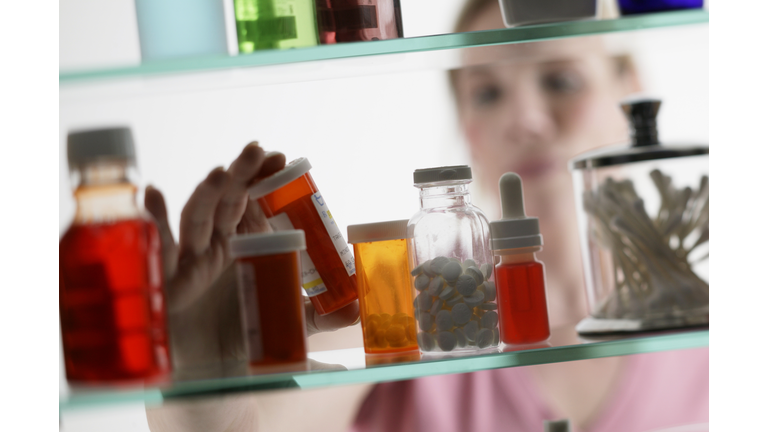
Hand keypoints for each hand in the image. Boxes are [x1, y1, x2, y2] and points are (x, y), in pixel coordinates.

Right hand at [145, 143, 358, 378]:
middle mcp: (218, 245)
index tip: (283, 159)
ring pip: (197, 217)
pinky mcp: (167, 279)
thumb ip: (321, 316)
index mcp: (248, 246)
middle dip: (242, 174)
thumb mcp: (288, 324)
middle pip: (229, 201)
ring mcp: (191, 259)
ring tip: (220, 173)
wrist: (208, 374)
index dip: (266, 180)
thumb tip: (358, 310)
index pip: (258, 204)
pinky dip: (154, 219)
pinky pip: (159, 246)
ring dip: (206, 194)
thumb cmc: (242, 339)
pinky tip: (153, 193)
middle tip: (258, 150)